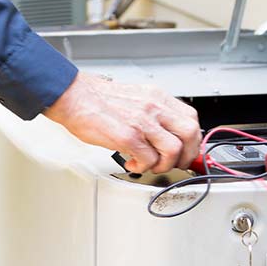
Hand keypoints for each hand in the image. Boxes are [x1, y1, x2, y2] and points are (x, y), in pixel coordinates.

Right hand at [43, 72, 201, 173]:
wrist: (74, 97)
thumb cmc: (98, 100)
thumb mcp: (136, 98)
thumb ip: (153, 113)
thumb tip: (165, 134)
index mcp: (157, 97)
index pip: (191, 118)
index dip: (192, 139)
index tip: (186, 150)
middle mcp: (153, 107)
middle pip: (189, 134)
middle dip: (185, 155)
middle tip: (174, 163)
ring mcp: (142, 121)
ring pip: (172, 150)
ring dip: (163, 165)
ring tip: (150, 165)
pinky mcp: (127, 136)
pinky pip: (148, 160)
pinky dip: (143, 168)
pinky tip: (132, 164)